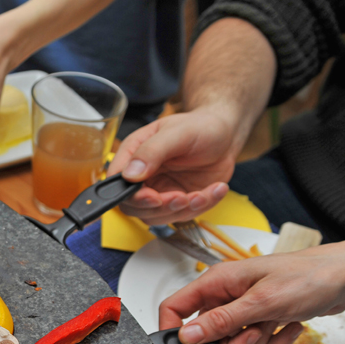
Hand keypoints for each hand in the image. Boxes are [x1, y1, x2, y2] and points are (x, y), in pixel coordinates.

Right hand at [107, 108, 236, 223]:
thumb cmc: (200, 126)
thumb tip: (130, 174)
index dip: (133, 197)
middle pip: (134, 207)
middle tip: (182, 198)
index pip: (119, 183)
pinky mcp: (179, 200)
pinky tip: (215, 190)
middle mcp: (143, 176)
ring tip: (202, 194)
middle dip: (160, 208)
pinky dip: (201, 207)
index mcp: (134, 155)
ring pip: (157, 216)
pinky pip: (183, 215)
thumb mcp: (177, 133)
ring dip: (181, 211)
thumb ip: (151, 151)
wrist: (226, 135)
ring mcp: (161, 190)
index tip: (155, 197)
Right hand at [157, 240, 344, 343]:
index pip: (175, 308)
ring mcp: (244, 307)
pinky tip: (289, 326)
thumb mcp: (260, 303)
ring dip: (256, 342)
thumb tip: (187, 335)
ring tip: (275, 325)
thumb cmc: (308, 277)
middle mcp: (226, 294)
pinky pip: (255, 343)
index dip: (173, 332)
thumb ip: (220, 321)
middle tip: (252, 334)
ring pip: (231, 342)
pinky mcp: (262, 318)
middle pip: (206, 333)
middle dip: (230, 342)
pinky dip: (274, 341)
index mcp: (217, 282)